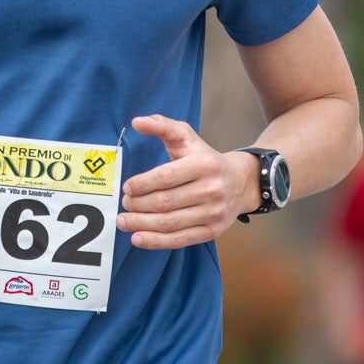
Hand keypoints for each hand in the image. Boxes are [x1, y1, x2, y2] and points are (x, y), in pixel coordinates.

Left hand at [119, 115, 254, 249]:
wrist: (240, 182)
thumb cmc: (204, 158)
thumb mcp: (186, 137)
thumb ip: (161, 125)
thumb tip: (137, 122)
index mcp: (204, 164)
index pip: (166, 177)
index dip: (142, 184)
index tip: (127, 187)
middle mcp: (212, 189)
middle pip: (165, 202)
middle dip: (137, 204)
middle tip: (124, 203)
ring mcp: (214, 212)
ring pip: (170, 223)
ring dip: (141, 224)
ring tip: (123, 221)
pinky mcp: (213, 231)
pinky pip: (180, 239)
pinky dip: (155, 241)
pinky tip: (137, 238)